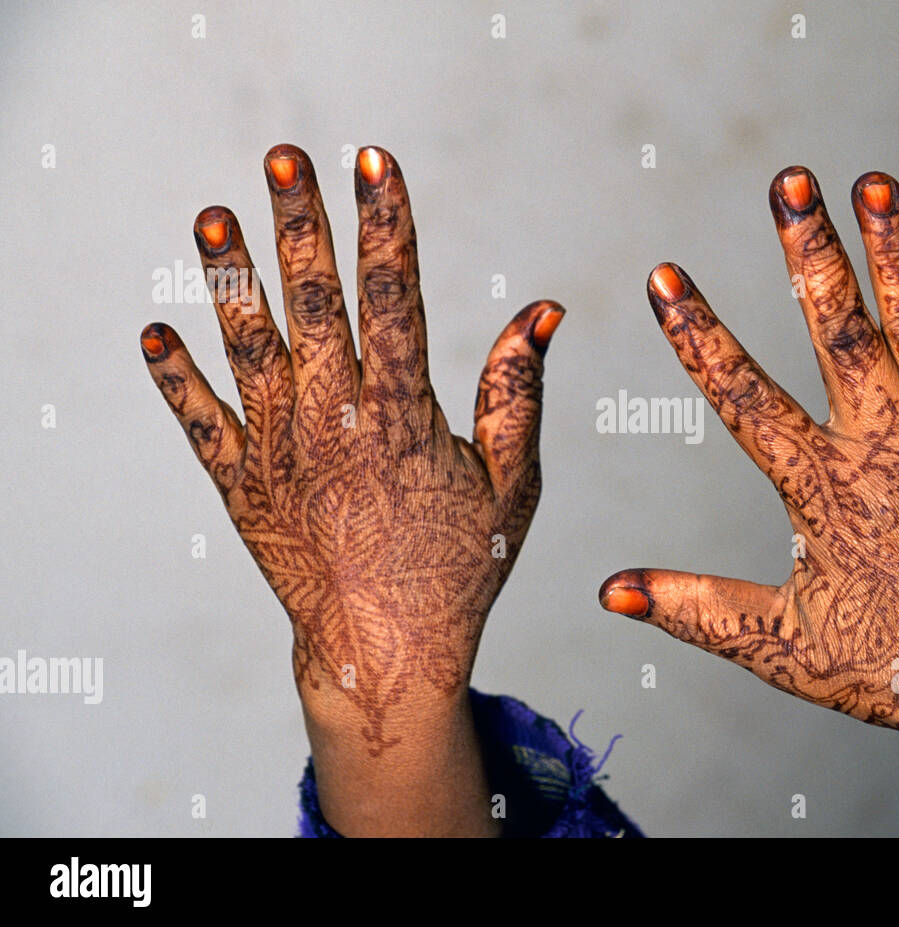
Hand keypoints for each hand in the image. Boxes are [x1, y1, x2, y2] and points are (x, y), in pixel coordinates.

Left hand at [141, 145, 562, 833]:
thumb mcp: (511, 482)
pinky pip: (199, 424)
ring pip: (249, 348)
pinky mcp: (241, 486)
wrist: (384, 655)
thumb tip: (542, 312)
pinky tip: (154, 331)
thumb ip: (517, 392)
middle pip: (315, 302)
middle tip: (284, 156)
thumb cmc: (459, 568)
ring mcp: (280, 452)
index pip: (395, 295)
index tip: (373, 158)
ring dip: (229, 279)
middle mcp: (336, 420)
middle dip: (301, 222)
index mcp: (405, 413)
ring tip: (213, 214)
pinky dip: (174, 380)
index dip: (386, 222)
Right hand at [599, 167, 898, 830]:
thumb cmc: (893, 668)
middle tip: (791, 183)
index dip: (699, 335)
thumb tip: (613, 589)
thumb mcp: (779, 644)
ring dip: (896, 252)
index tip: (665, 278)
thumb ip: (695, 606)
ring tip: (875, 184)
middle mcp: (884, 448)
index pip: (744, 397)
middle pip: (839, 333)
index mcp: (822, 490)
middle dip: (810, 252)